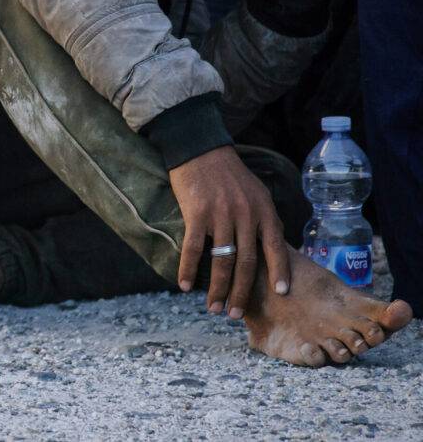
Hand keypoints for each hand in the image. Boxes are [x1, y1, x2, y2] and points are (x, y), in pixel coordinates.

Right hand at [170, 146, 289, 318]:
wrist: (200, 150)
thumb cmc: (228, 173)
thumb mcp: (255, 192)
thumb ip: (262, 219)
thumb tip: (267, 249)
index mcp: (263, 211)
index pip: (275, 248)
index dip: (279, 272)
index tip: (280, 294)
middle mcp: (245, 216)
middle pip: (247, 263)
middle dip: (242, 292)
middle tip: (236, 314)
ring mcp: (221, 215)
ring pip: (222, 262)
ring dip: (217, 289)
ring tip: (213, 307)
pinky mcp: (197, 214)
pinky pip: (194, 249)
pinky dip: (189, 270)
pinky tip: (184, 286)